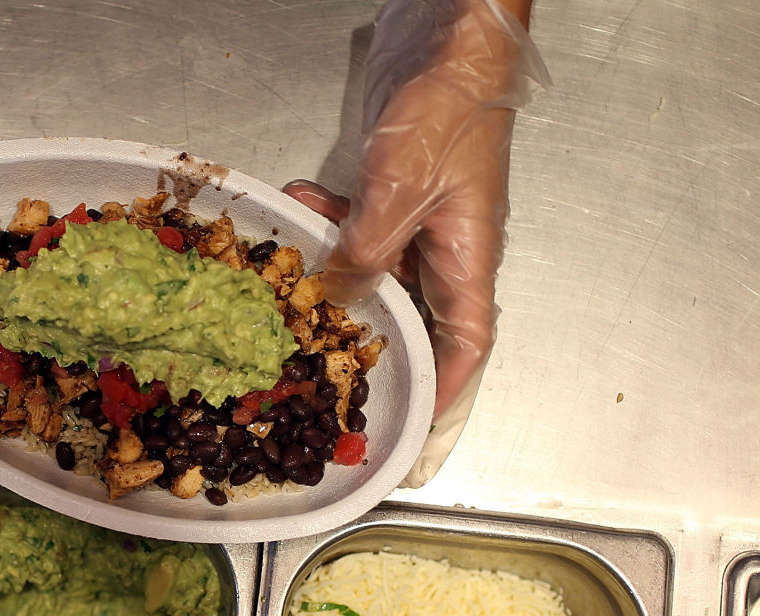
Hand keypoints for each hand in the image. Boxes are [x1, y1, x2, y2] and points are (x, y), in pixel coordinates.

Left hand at [286, 0, 546, 483]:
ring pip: (371, 271)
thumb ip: (369, 248)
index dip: (442, 393)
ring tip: (290, 276)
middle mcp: (446, 247)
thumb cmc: (453, 101)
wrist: (451, 31)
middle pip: (411, 317)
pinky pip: (354, 225)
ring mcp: (417, 216)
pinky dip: (324, 223)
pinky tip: (297, 206)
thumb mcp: (403, 185)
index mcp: (469, 257)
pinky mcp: (391, 188)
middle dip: (364, 343)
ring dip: (329, 276)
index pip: (466, 345)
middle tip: (317, 371)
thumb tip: (340, 300)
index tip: (410, 431)